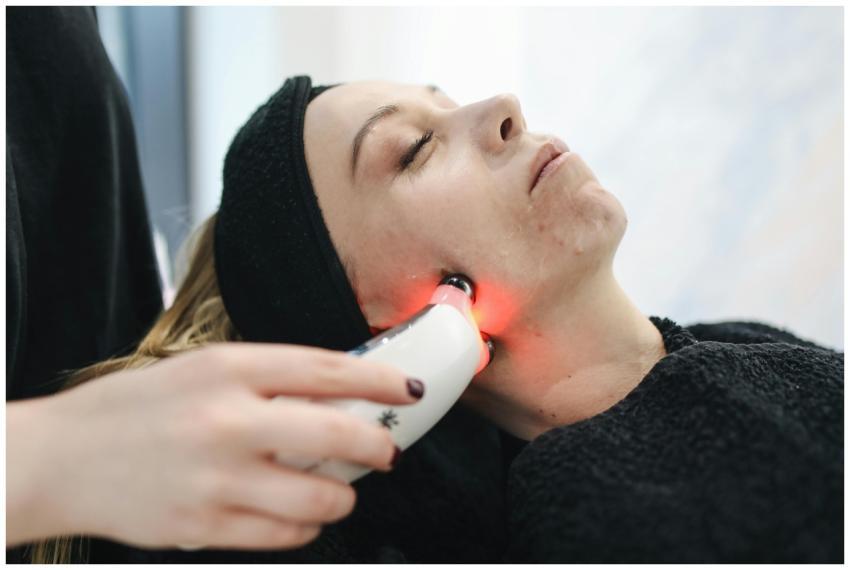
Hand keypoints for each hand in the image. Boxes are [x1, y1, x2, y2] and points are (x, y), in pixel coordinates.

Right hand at [7, 343, 421, 549]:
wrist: (61, 459)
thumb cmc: (135, 408)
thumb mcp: (200, 369)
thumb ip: (267, 378)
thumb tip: (340, 392)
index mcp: (227, 369)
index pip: (326, 369)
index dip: (379, 378)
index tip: (406, 388)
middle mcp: (226, 421)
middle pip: (337, 434)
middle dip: (379, 444)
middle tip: (387, 448)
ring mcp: (216, 480)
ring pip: (321, 499)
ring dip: (344, 495)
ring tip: (337, 487)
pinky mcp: (204, 528)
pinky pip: (286, 537)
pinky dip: (306, 527)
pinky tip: (297, 513)